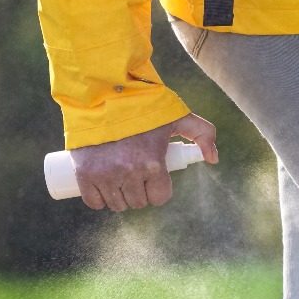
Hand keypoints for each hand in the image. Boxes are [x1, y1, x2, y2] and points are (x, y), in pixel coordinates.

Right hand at [72, 113, 218, 211]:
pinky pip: (95, 202)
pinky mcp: (84, 175)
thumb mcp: (177, 116)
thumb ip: (202, 133)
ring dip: (120, 197)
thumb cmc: (142, 105)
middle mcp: (129, 173)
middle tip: (135, 176)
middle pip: (138, 202)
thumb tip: (214, 159)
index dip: (158, 189)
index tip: (154, 178)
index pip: (160, 197)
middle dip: (139, 192)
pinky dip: (99, 199)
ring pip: (117, 205)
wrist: (102, 94)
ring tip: (119, 180)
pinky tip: (102, 187)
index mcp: (153, 163)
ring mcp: (105, 175)